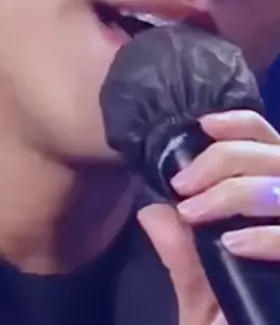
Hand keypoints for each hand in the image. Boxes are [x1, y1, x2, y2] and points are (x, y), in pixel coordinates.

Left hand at [139, 109, 279, 324]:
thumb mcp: (200, 292)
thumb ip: (180, 251)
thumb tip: (151, 211)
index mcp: (274, 203)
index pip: (267, 140)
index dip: (238, 124)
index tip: (202, 125)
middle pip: (273, 153)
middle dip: (223, 158)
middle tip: (183, 184)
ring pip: (279, 187)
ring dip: (232, 192)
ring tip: (194, 213)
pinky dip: (262, 235)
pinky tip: (233, 245)